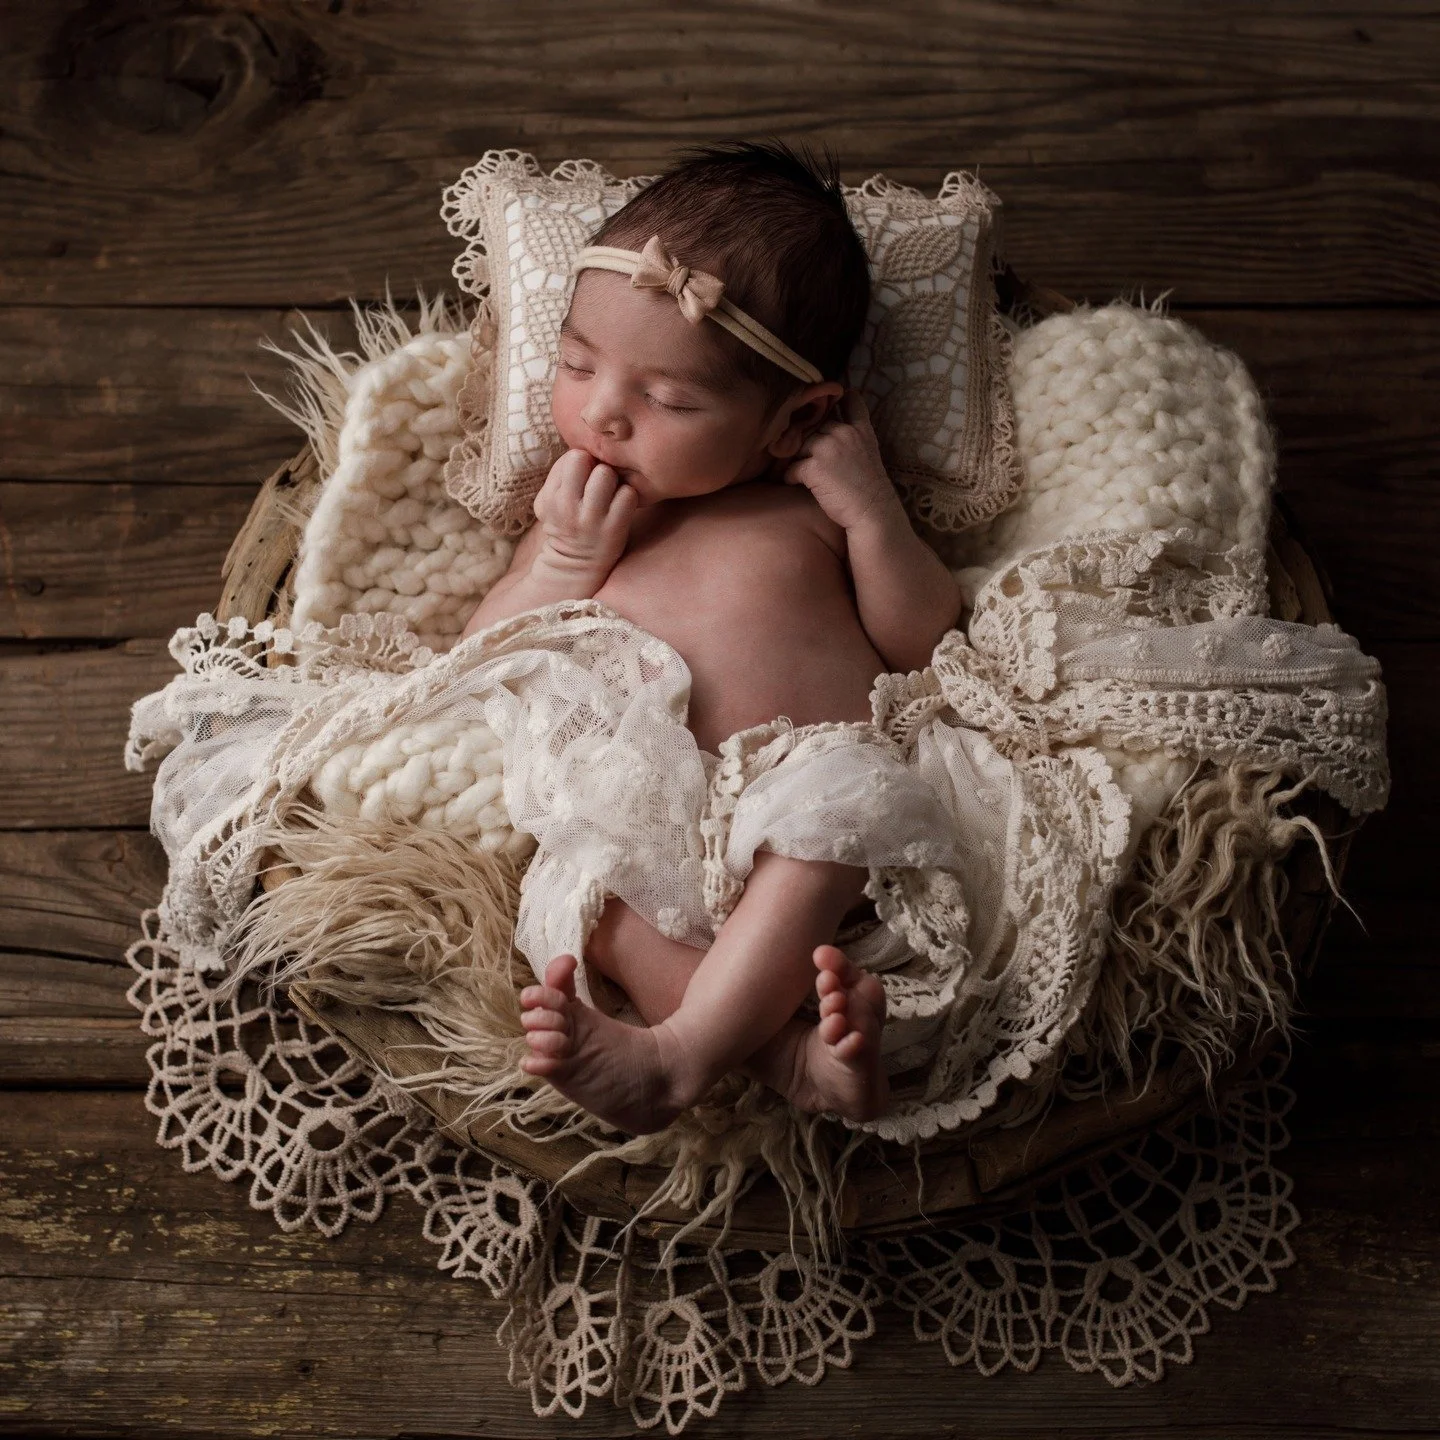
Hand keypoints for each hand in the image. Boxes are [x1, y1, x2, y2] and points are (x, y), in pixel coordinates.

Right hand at [532, 449, 638, 585]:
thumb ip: (561, 472)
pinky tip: (622, 507)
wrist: (574, 566)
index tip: (584, 478)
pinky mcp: (614, 530)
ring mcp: (591, 519)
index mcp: (550, 497)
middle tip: (600, 483)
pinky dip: (629, 497)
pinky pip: (628, 494)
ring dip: (614, 480)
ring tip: (611, 494)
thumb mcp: (549, 499)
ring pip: (607, 474)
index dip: (583, 463)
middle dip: (597, 466)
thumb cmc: (566, 523)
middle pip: (586, 460)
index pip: (572, 457)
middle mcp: (567, 507)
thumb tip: (586, 446)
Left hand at [783, 390, 900, 532]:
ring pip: (800, 445)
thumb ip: (852, 436)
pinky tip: (799, 484)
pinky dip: (791, 477)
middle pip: (815, 427)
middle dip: (811, 442)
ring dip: (799, 459)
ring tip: (805, 474)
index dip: (838, 399)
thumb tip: (826, 429)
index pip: (851, 400)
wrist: (872, 511)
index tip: (829, 407)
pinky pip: (792, 467)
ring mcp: (828, 448)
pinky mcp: (814, 467)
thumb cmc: (868, 488)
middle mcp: (844, 433)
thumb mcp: (868, 452)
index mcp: (860, 429)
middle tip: (812, 459)